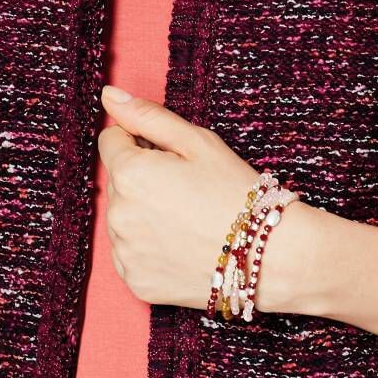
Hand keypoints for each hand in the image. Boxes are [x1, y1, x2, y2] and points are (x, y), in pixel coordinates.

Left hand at [97, 84, 313, 313]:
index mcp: (130, 173)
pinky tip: (182, 245)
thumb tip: (108, 96)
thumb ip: (147, 116)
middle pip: (118, 182)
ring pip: (122, 218)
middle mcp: (118, 215)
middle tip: (187, 190)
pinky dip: (149, 249)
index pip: (111, 142)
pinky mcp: (135, 282)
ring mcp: (125, 252)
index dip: (142, 142)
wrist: (270, 257)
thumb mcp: (197, 142)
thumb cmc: (236, 193)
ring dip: (143, 214)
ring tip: (187, 220)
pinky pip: (131, 255)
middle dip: (143, 179)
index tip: (174, 158)